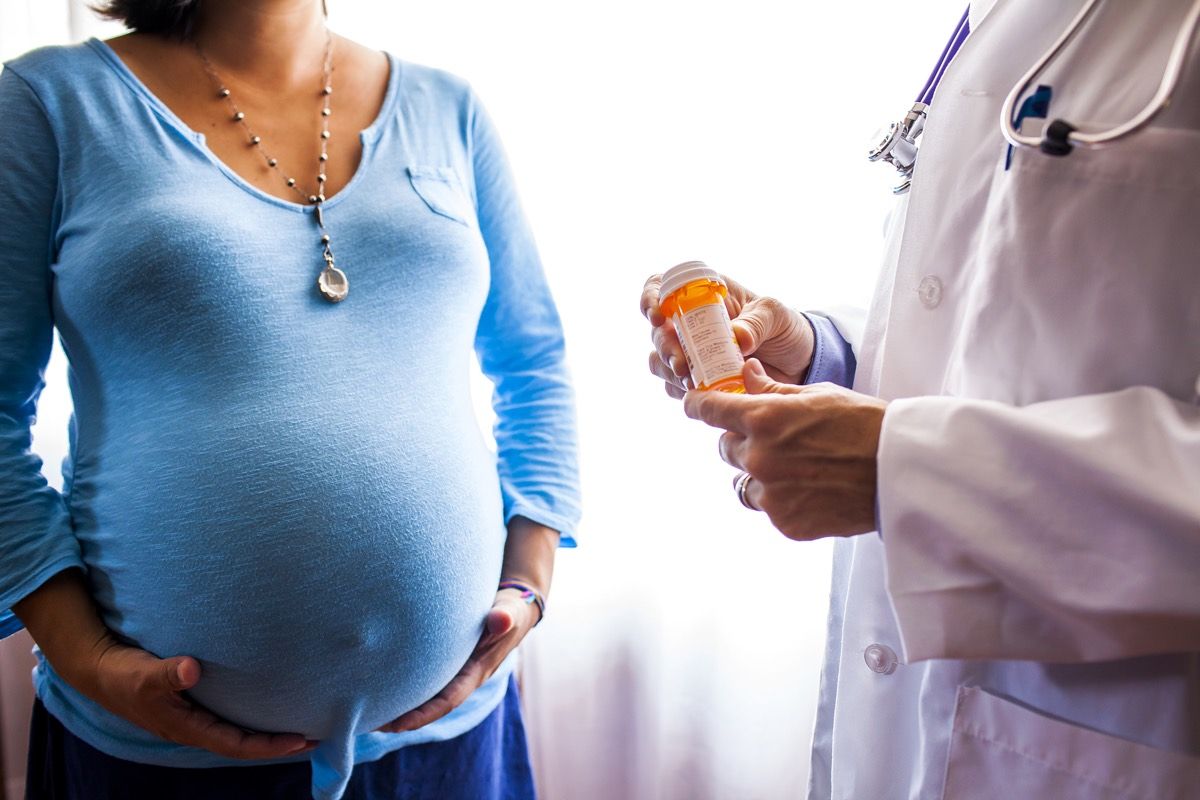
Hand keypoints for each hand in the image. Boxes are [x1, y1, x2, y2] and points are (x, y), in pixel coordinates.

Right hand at [81, 639, 315, 758]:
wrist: (100, 670)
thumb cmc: (123, 673)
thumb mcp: (143, 673)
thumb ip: (167, 673)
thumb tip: (190, 670)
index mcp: (187, 727)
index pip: (236, 744)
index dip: (268, 745)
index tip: (300, 740)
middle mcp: (194, 727)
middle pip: (243, 744)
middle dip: (278, 744)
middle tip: (316, 737)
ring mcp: (193, 718)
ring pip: (237, 732)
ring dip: (267, 731)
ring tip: (301, 724)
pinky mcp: (193, 704)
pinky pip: (229, 717)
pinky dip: (252, 716)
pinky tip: (268, 704)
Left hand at [375, 589, 539, 732]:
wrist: (513, 610)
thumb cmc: (510, 611)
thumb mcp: (510, 612)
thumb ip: (505, 616)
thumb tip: (499, 620)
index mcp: (476, 673)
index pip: (447, 701)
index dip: (422, 715)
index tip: (396, 725)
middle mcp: (462, 677)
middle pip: (430, 705)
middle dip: (402, 717)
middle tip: (368, 722)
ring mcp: (453, 671)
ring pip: (424, 693)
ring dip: (399, 703)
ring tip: (365, 709)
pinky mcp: (445, 661)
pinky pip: (422, 678)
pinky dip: (403, 684)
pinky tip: (378, 681)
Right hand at [641, 270, 814, 398]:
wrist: (799, 364)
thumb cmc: (785, 328)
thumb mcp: (776, 315)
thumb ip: (757, 322)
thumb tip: (736, 337)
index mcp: (703, 294)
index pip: (661, 286)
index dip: (650, 298)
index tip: (658, 316)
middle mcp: (689, 323)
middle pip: (657, 331)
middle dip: (664, 347)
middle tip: (682, 363)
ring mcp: (690, 353)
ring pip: (659, 361)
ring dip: (668, 371)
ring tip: (692, 381)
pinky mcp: (695, 380)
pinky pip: (674, 386)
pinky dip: (682, 391)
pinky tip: (700, 393)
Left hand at [684, 359, 887, 538]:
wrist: (901, 472)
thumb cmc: (864, 424)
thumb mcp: (817, 395)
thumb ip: (772, 390)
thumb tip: (744, 373)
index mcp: (763, 419)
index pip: (709, 411)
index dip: (699, 406)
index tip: (693, 405)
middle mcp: (759, 458)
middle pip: (726, 448)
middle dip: (743, 441)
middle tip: (777, 439)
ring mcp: (770, 494)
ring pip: (744, 481)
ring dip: (759, 473)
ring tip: (798, 469)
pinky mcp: (785, 522)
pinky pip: (768, 507)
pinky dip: (782, 499)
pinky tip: (812, 490)